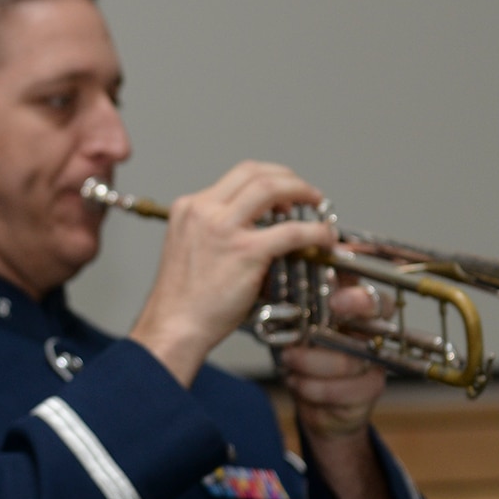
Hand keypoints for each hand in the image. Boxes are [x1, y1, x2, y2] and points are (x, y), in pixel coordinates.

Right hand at [129, 161, 333, 385]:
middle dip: (288, 178)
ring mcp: (224, 228)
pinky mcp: (245, 251)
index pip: (237, 176)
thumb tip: (253, 228)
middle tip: (306, 194)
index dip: (269, 178)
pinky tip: (323, 238)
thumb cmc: (183, 300)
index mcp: (189, 208)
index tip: (284, 194)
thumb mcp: (190, 248)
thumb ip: (215, 231)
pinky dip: (315, 231)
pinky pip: (292, 231)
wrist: (174, 326)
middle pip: (255, 172)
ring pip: (273, 188)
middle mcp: (203, 210)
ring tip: (317, 206)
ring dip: (303, 191)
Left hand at [278, 282, 394, 498]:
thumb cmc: (302, 357)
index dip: (358, 298)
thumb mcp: (295, 324)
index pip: (374, 296)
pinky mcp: (368, 396)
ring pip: (347, 363)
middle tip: (304, 343)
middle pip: (367, 329)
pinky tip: (302, 388)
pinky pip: (341, 394)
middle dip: (329, 339)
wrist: (317, 408)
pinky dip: (312, 392)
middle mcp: (374, 337)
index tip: (340, 300)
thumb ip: (297, 303)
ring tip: (293, 366)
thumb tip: (282, 280)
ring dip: (310, 368)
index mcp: (355, 309)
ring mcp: (375, 367)